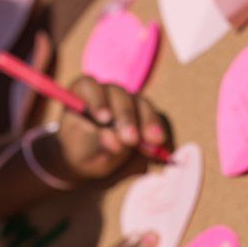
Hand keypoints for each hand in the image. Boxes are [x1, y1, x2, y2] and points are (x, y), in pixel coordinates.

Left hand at [47, 78, 171, 182]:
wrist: (93, 159)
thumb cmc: (82, 152)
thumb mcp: (83, 151)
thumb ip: (98, 143)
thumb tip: (116, 141)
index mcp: (83, 95)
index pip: (89, 87)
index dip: (97, 101)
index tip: (104, 120)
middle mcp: (108, 93)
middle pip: (120, 96)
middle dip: (127, 118)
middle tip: (131, 139)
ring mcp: (129, 101)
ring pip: (141, 104)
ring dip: (148, 123)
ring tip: (154, 143)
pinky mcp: (146, 114)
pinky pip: (156, 118)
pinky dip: (160, 133)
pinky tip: (165, 149)